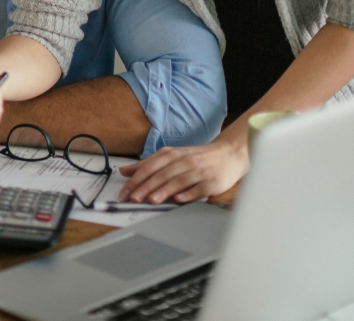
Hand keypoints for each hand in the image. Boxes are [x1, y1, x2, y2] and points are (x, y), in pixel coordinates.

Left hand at [117, 139, 248, 203]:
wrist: (229, 153)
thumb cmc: (197, 157)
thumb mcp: (171, 156)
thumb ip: (148, 164)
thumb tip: (124, 171)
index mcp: (171, 154)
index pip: (149, 167)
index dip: (135, 180)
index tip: (124, 193)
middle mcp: (184, 161)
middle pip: (162, 175)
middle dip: (146, 187)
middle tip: (133, 199)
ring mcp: (199, 171)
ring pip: (178, 181)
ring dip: (164, 191)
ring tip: (151, 200)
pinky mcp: (212, 182)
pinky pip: (199, 189)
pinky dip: (189, 194)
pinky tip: (179, 199)